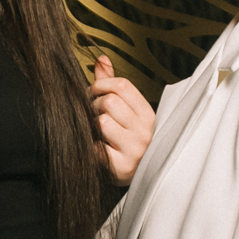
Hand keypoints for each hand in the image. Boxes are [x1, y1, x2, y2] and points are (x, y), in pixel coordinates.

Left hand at [91, 55, 153, 185]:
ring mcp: (134, 151)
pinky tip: (95, 149)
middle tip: (91, 115)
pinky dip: (90, 146)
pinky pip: (96, 146)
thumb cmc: (125, 141)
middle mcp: (145, 132)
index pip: (122, 86)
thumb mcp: (125, 112)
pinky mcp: (120, 167)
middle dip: (93, 105)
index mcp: (148, 115)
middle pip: (109, 102)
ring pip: (102, 123)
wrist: (135, 179)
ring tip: (95, 133)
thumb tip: (101, 59)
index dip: (101, 85)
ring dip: (91, 126)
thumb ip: (112, 85)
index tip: (93, 93)